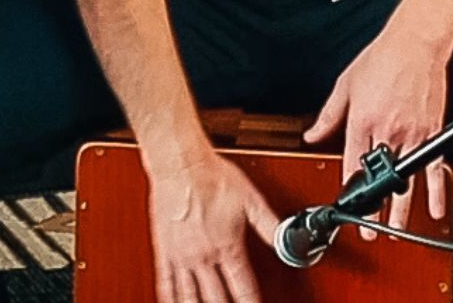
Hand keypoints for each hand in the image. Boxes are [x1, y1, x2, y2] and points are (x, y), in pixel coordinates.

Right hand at [143, 150, 281, 302]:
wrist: (181, 163)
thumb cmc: (212, 176)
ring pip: (189, 296)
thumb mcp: (251, 199)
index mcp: (228, 246)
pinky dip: (169, 296)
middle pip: (216, 299)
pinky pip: (165, 280)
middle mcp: (204, 256)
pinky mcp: (165, 249)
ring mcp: (182, 255)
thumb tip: (287, 239)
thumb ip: (270, 225)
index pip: (243, 288)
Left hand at [304, 33, 451, 238]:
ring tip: (396, 231)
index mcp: (362, 120)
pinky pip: (436, 169)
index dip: (347, 189)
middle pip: (379, 179)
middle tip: (371, 232)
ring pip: (406, 180)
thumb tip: (312, 135)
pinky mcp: (434, 131)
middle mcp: (386, 130)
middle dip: (375, 210)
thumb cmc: (381, 58)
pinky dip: (437, 192)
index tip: (345, 206)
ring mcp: (412, 133)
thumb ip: (328, 115)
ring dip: (401, 210)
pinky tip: (436, 210)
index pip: (351, 164)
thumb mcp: (345, 84)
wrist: (416, 41)